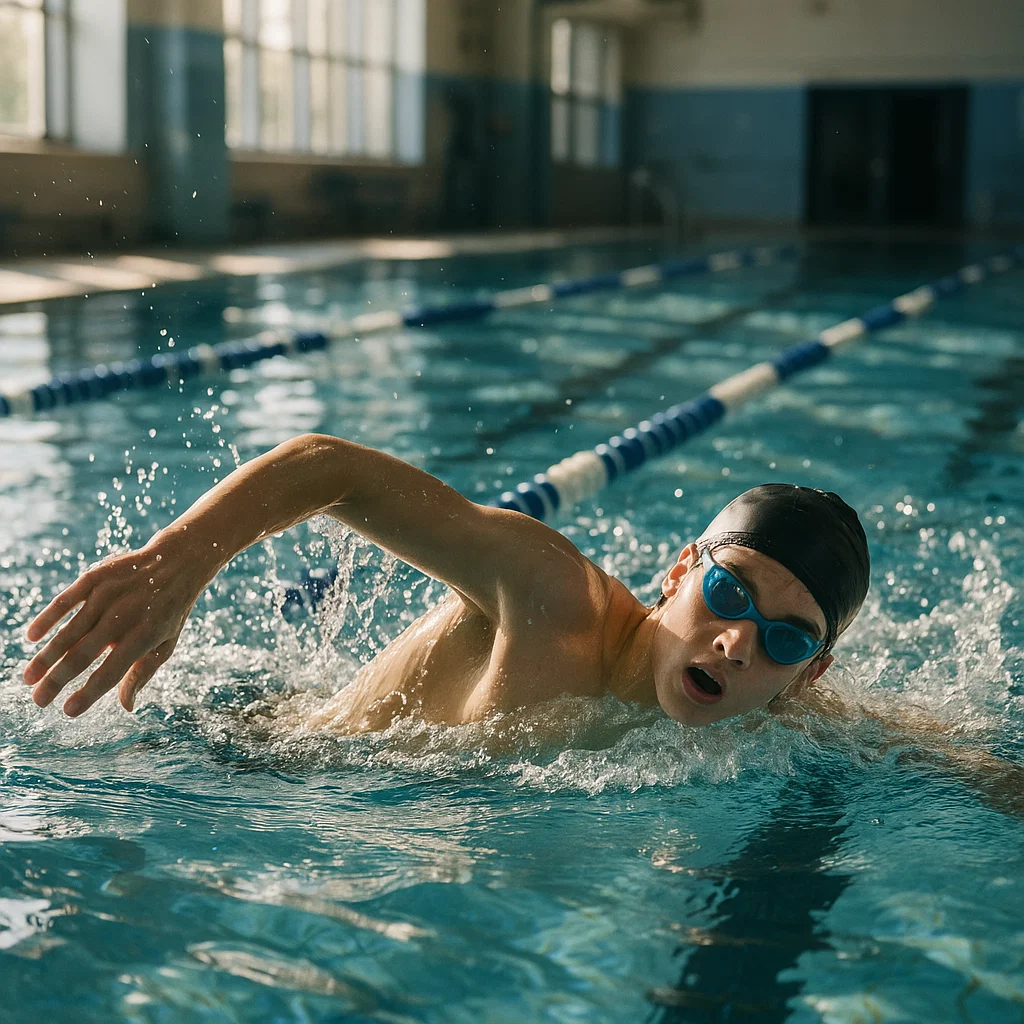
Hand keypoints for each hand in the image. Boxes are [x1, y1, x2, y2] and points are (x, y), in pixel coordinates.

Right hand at [22, 538, 207, 716]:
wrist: (177, 562)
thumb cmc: (169, 611)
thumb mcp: (166, 643)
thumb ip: (143, 672)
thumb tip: (127, 707)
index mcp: (144, 636)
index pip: (111, 671)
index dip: (89, 693)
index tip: (68, 711)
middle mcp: (123, 616)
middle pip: (83, 654)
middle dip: (57, 680)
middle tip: (39, 701)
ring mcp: (108, 595)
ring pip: (69, 631)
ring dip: (46, 657)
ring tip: (29, 679)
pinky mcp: (96, 577)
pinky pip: (66, 600)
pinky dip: (47, 618)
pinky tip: (31, 637)